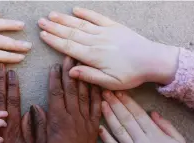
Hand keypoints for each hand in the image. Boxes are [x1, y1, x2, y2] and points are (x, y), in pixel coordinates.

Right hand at [30, 56, 100, 142]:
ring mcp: (85, 121)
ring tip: (83, 64)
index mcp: (58, 120)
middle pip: (72, 90)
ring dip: (84, 78)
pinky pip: (97, 108)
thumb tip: (35, 106)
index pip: (56, 94)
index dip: (55, 79)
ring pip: (85, 95)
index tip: (54, 66)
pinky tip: (99, 84)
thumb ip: (38, 125)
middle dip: (70, 72)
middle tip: (70, 57)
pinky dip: (98, 94)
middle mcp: (73, 117)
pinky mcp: (94, 127)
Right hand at [38, 7, 178, 89]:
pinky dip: (86, 13)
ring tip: (51, 15)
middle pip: (71, 33)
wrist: (152, 60)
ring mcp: (105, 32)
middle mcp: (96, 42)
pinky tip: (76, 9)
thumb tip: (70, 71)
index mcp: (93, 56)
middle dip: (54, 27)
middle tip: (40, 22)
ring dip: (65, 19)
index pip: (68, 47)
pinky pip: (97, 17)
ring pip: (80, 24)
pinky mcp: (114, 27)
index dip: (54, 40)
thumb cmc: (131, 75)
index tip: (42, 35)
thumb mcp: (109, 82)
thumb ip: (89, 76)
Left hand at [99, 90, 193, 142]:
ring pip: (118, 131)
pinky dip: (105, 138)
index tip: (120, 92)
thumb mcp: (179, 141)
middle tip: (106, 92)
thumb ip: (166, 125)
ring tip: (102, 104)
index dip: (128, 102)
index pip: (138, 114)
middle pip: (126, 119)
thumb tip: (152, 112)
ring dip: (109, 116)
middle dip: (115, 104)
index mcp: (155, 135)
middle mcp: (142, 142)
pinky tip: (98, 128)